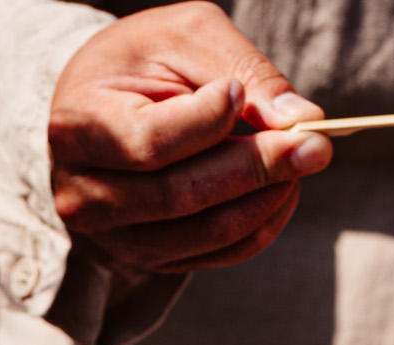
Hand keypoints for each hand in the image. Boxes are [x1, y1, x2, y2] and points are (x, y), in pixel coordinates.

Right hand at [49, 1, 332, 274]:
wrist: (100, 103)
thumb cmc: (142, 61)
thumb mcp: (184, 37)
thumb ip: (242, 69)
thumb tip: (302, 119)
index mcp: (78, 128)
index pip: (150, 142)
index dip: (206, 123)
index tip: (242, 94)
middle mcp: (84, 194)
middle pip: (181, 195)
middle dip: (256, 168)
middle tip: (315, 145)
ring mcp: (112, 236)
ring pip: (203, 232)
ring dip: (265, 200)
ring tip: (303, 160)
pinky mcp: (145, 257)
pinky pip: (214, 255)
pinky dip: (259, 226)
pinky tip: (283, 190)